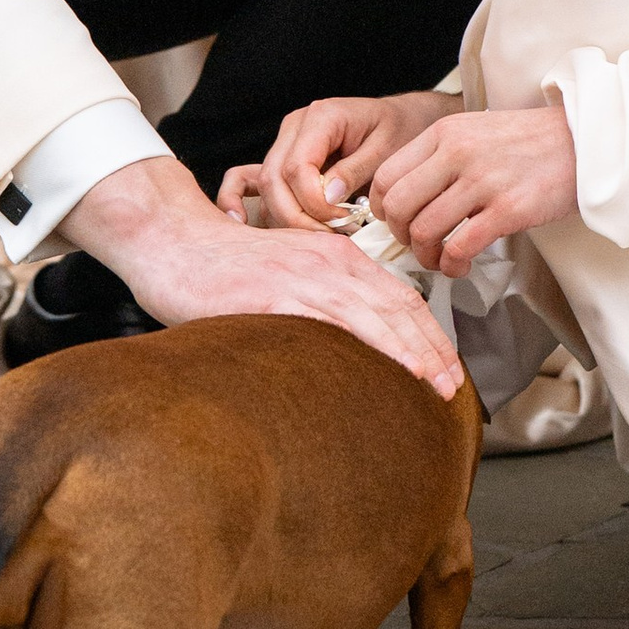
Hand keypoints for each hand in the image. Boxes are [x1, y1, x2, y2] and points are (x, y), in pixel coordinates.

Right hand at [67, 153, 461, 394]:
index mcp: (336, 255)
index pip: (399, 295)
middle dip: (434, 348)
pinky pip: (334, 323)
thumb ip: (319, 300)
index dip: (429, 332)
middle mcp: (331, 261)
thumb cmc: (224, 267)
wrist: (174, 242)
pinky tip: (388, 369)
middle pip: (399, 306)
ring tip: (437, 385)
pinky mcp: (278, 295)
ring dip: (414, 352)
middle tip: (454, 386)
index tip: (447, 366)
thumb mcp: (286, 274)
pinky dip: (370, 346)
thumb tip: (345, 345)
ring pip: (378, 315)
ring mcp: (306, 277)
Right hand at [217, 89, 457, 229]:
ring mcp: (283, 145)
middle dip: (298, 219)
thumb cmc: (401, 131)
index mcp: (321, 117)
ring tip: (317, 241)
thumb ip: (357, 170)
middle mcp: (294, 129)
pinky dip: (236, 200)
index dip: (314, 203)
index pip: (298, 167)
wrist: (404, 122)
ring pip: (264, 190)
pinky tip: (238, 223)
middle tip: (331, 241)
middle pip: (274, 181)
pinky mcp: (280, 163)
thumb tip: (328, 196)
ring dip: (285, 220)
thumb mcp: (389, 148)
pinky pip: (246, 180)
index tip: (343, 222)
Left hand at [370, 102, 577, 276]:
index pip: (385, 176)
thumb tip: (407, 198)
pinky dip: (452, 265)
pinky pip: (459, 247)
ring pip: (424, 231)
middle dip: (400, 236)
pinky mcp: (508, 210)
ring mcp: (482, 181)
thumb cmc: (531, 143)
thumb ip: (440, 157)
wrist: (587, 141)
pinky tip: (462, 265)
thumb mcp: (475, 132)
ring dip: (427, 256)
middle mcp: (457, 153)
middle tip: (417, 245)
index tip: (395, 224)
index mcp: (444, 133)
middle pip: (397, 207)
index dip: (381, 209)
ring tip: (442, 259)